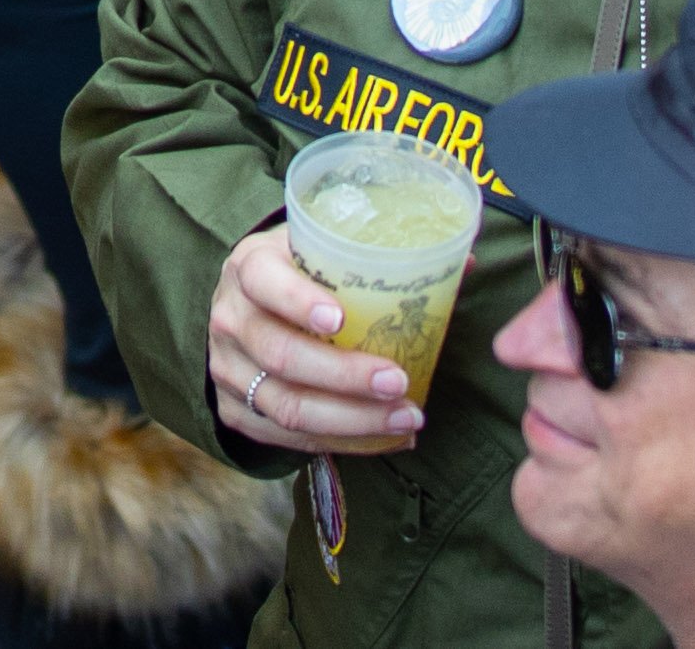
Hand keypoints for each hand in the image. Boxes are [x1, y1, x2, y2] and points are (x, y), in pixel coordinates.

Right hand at [211, 219, 428, 453]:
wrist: (242, 309)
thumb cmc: (296, 277)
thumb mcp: (319, 251)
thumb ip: (381, 256)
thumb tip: (465, 261)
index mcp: (249, 267)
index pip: (264, 281)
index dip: (298, 301)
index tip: (340, 317)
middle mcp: (231, 318)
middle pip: (282, 355)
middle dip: (344, 375)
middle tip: (398, 381)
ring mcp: (229, 369)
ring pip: (288, 406)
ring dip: (352, 419)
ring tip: (406, 418)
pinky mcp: (236, 411)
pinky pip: (289, 438)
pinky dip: (342, 443)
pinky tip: (384, 437)